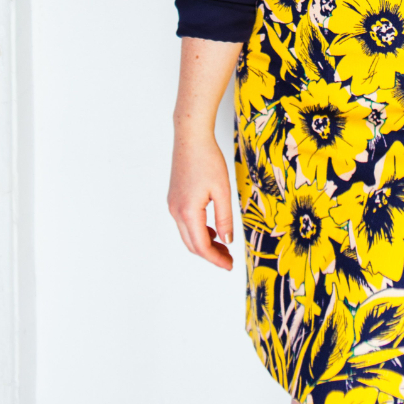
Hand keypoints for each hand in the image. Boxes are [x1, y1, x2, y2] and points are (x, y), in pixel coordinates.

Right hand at [167, 131, 234, 268]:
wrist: (191, 137)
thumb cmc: (208, 160)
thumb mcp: (222, 190)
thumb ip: (225, 218)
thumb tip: (228, 240)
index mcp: (188, 212)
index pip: (201, 246)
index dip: (216, 259)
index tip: (230, 265)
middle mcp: (176, 211)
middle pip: (192, 244)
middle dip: (210, 255)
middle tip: (228, 260)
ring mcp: (173, 205)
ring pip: (188, 235)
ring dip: (204, 243)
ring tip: (224, 246)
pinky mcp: (174, 198)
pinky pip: (185, 223)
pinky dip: (198, 231)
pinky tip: (212, 229)